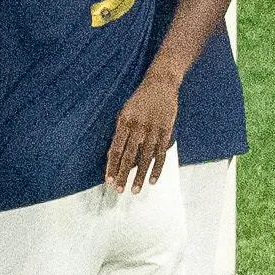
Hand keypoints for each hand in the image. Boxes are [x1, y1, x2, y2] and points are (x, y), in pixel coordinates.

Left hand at [106, 77, 177, 193]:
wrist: (160, 84)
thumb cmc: (139, 100)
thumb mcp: (124, 112)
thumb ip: (121, 132)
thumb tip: (117, 155)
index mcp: (124, 123)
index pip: (115, 149)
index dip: (111, 166)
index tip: (108, 180)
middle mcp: (138, 128)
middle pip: (128, 156)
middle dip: (122, 175)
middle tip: (118, 190)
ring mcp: (153, 130)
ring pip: (145, 158)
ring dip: (139, 176)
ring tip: (135, 190)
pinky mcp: (166, 132)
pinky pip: (161, 154)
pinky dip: (157, 168)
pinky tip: (152, 180)